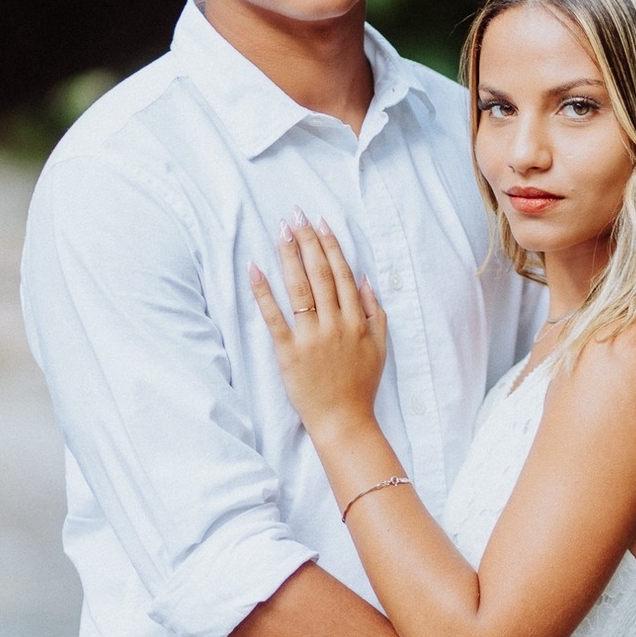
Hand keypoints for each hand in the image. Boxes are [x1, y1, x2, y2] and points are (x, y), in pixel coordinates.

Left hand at [250, 214, 387, 439]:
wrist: (344, 421)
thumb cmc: (361, 384)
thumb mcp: (380, 346)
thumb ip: (374, 310)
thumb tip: (364, 278)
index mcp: (356, 320)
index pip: (342, 273)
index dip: (331, 245)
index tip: (320, 222)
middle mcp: (335, 323)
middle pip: (320, 273)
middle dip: (307, 240)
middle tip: (296, 215)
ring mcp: (311, 337)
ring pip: (299, 288)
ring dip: (289, 255)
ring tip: (280, 231)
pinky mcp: (289, 352)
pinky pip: (274, 316)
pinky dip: (264, 292)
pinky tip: (256, 268)